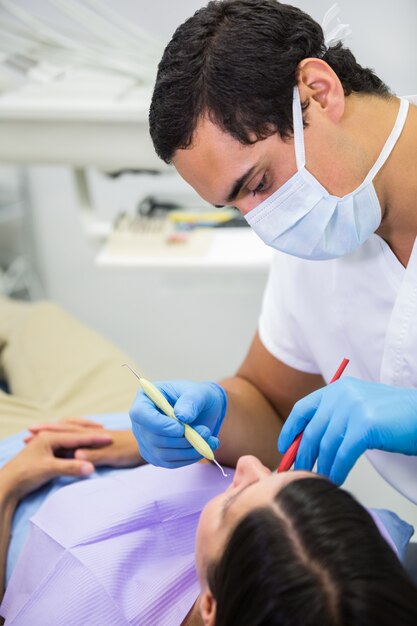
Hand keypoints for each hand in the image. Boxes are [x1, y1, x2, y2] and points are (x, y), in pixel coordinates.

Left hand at [0, 430, 112, 501]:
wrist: (6, 484)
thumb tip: (90, 468)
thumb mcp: (50, 470)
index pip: (78, 436)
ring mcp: (44, 443)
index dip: (94, 438)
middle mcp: (47, 437)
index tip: (109, 438)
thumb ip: (70, 468)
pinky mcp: (43, 451)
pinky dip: (73, 439)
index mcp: (49, 438)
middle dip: (88, 429)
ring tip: (93, 431)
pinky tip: (77, 445)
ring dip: (80, 431)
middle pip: (73, 429)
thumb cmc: (25, 475)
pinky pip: (63, 440)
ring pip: (67, 433)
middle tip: (104, 429)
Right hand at [25, 418, 141, 467]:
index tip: (31, 431)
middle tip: (30, 430)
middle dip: (49, 428)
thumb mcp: (114, 455)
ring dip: (58, 430)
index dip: (48, 431)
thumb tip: (74, 455)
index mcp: (93, 435)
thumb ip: (94, 455)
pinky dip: (70, 437)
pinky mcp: (105, 442)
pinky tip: (69, 444)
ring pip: (73, 430)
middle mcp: (94, 432)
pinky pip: (81, 436)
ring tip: (44, 433)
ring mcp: (99, 436)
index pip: (65, 431)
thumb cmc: (134, 450)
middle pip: (67, 427)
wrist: (151, 444)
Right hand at [129, 380, 226, 467]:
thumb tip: (182, 417)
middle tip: (205, 431)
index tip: (181, 428)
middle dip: (181, 439)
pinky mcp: (155, 455)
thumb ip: (191, 401)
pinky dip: (189, 458)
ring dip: (188, 449)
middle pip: (153, 438)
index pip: (141, 414)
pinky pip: (170, 463)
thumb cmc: (198, 397)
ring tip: (208, 438)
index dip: (159, 424)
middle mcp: (140, 421)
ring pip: (163, 454)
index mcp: (145, 398)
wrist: (203, 411)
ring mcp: (145, 440)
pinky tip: (203, 447)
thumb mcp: (199, 392)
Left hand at [278, 377, 416, 484]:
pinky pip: (343, 454)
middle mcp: (342, 395)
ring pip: (326, 445)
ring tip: (323, 478)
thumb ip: (335, 417)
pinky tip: (338, 478)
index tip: (284, 448)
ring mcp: (353, 408)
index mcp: (337, 389)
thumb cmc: (395, 417)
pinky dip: (338, 469)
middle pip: (312, 430)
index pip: (303, 409)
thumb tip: (307, 442)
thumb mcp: (359, 407)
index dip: (290, 430)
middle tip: (301, 471)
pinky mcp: (365, 425)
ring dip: (323, 466)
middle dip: (304, 454)